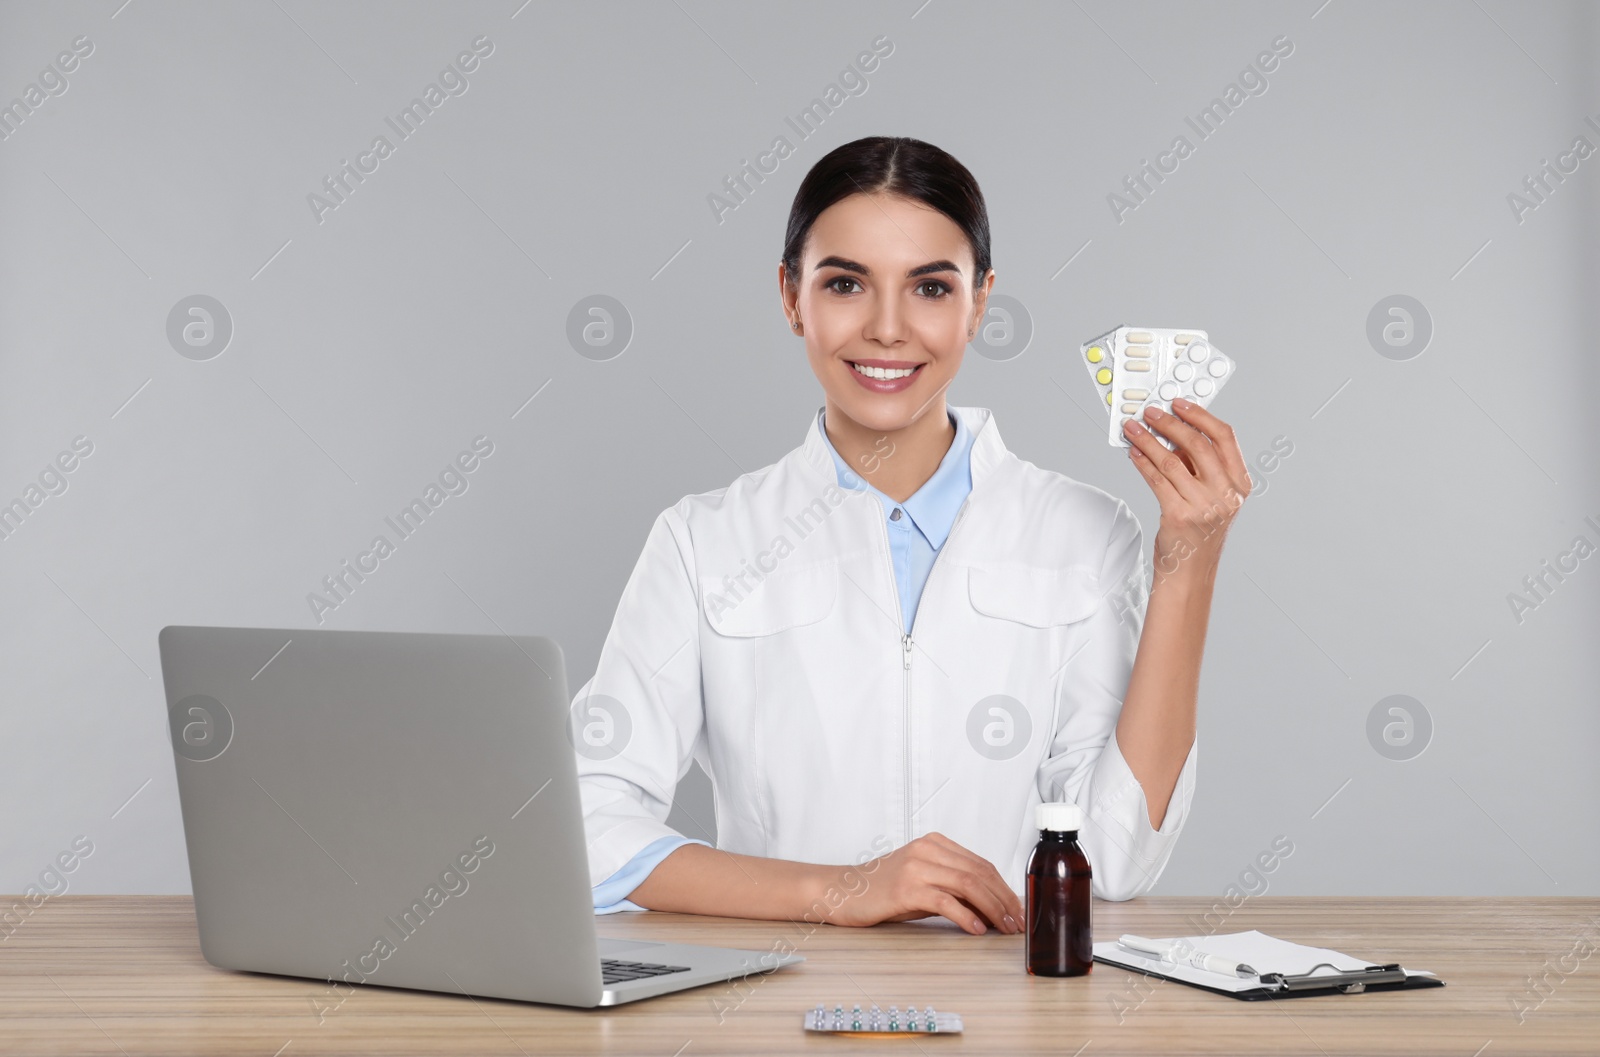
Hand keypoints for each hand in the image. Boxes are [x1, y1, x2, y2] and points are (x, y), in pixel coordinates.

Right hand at [824, 832, 1022, 934]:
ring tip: (1004, 928)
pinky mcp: (906, 888)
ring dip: (993, 909)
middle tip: (1017, 923)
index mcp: (935, 843)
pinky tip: (977, 929)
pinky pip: (946, 901)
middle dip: (1004, 900)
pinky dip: (967, 916)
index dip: (1004, 888)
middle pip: (979, 873)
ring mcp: (916, 867)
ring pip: (968, 884)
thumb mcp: (923, 882)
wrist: (844, 892)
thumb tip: (992, 908)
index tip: (1017, 909)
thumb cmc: (884, 890)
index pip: (981, 864)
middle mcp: (928, 850)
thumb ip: (954, 887)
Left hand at [1122, 399, 1251, 572]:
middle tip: (1150, 413)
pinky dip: (1142, 462)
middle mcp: (1226, 495)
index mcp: (1239, 485)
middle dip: (1170, 423)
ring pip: (1171, 460)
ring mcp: (1204, 506)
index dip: (1200, 415)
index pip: (1224, 438)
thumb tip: (1171, 434)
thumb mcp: (1211, 499)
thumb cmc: (1198, 534)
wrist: (1189, 572)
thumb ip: (1199, 468)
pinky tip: (1133, 452)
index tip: (1179, 404)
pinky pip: (1156, 479)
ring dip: (1148, 440)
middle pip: (1198, 444)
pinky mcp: (1179, 516)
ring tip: (1133, 429)